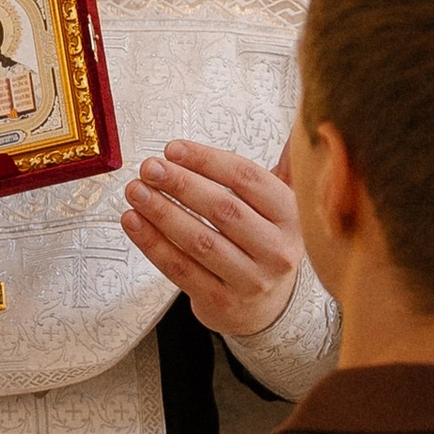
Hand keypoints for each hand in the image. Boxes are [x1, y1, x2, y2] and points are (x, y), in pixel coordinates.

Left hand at [122, 137, 302, 341]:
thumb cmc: (265, 244)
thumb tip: (300, 125)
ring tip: (135, 191)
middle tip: (149, 167)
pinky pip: (181, 269)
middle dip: (180, 184)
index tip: (173, 148)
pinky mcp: (222, 302)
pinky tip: (133, 222)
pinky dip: (153, 244)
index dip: (207, 161)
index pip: (247, 179)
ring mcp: (251, 280)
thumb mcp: (282, 208)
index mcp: (292, 216)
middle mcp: (277, 249)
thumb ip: (285, 167)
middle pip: (223, 209)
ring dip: (162, 213)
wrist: (267, 308)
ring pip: (200, 241)